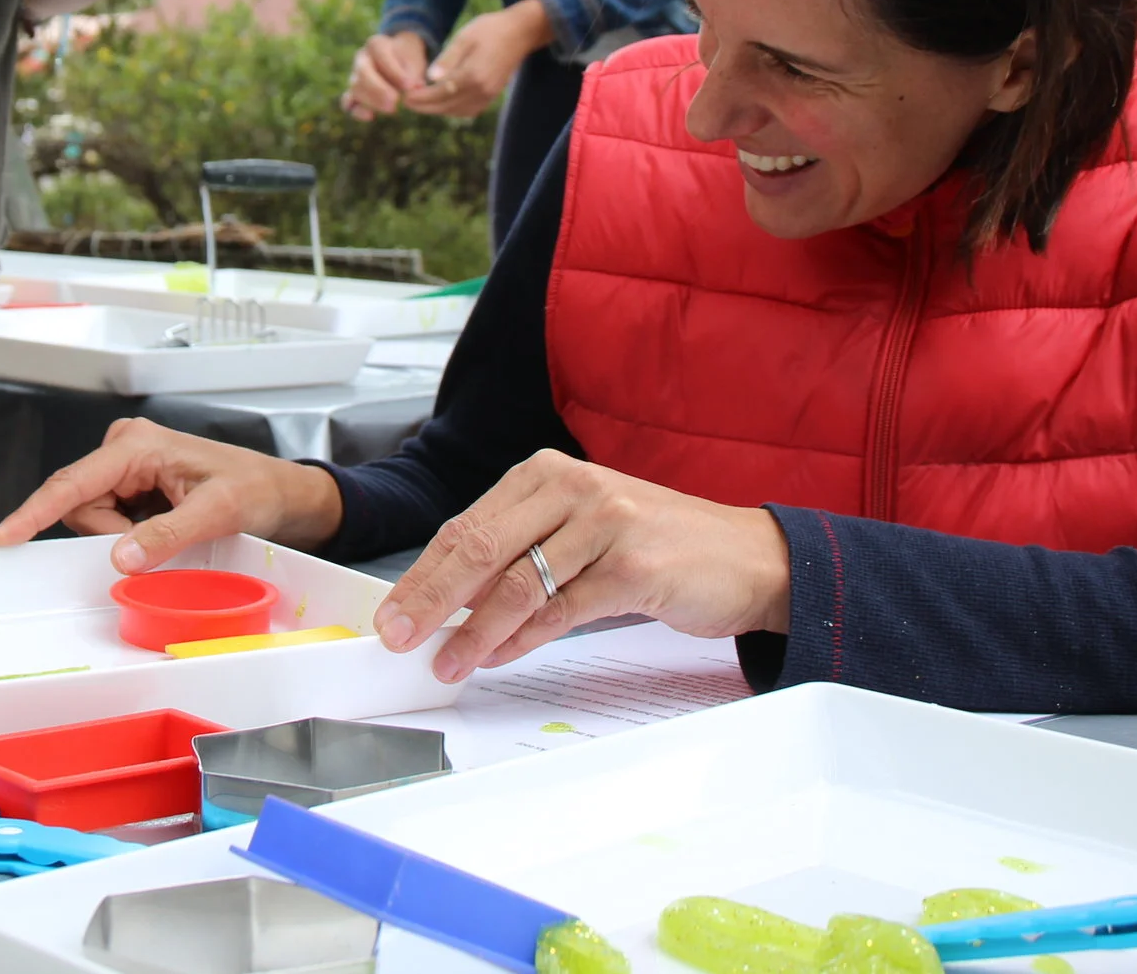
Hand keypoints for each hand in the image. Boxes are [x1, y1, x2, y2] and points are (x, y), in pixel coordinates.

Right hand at [0, 417, 344, 571]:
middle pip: (79, 507)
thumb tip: (119, 556)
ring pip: (92, 520)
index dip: (32, 513)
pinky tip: (162, 531)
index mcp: (137, 445)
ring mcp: (127, 471)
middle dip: (110, 534)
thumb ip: (166, 534)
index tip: (0, 537)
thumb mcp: (217, 512)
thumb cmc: (256, 489)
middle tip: (162, 538)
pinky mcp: (133, 490)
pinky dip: (129, 537)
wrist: (282, 495)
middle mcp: (125, 451)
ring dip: (122, 537)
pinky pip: (109, 524)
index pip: (72, 484)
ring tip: (171, 529)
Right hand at [343, 31, 429, 120]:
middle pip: (363, 72)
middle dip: (379, 89)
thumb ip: (414, 73)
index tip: (410, 86)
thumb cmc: (408, 58)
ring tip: (392, 109)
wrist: (400, 59)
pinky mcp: (353, 93)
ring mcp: (354, 75)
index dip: (395, 72)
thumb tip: (413, 90)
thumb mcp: (415, 60)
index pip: (381, 56)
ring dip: (372, 100)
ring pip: (355, 88)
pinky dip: (356, 110)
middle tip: (395, 101)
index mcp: (376, 44)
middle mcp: (361, 58)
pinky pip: (348, 103)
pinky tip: (370, 116)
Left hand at [373, 450, 790, 683]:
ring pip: (518, 583)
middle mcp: (573, 487)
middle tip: (398, 637)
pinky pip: (562, 610)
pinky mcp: (634, 564)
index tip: (390, 612)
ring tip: (446, 663)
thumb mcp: (578, 532)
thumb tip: (448, 602)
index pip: (466, 526)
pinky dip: (523, 639)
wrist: (746, 557)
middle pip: (480, 548)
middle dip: (430, 598)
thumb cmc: (654, 545)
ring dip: (474, 632)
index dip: (422, 574)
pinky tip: (498, 657)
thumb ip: (519, 554)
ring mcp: (606, 522)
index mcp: (547, 474)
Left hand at [402, 0, 553, 118]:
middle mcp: (481, 90)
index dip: (420, 97)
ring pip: (456, 111)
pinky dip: (452, 109)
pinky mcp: (491, 96)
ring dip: (437, 109)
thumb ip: (447, 59)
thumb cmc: (489, 30)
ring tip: (420, 102)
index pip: (439, 93)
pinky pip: (468, 110)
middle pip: (446, 106)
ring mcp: (488, 95)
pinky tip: (441, 102)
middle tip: (406, 102)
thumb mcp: (464, 38)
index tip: (404, 97)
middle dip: (424, 107)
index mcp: (472, 75)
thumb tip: (430, 78)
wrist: (519, 33)